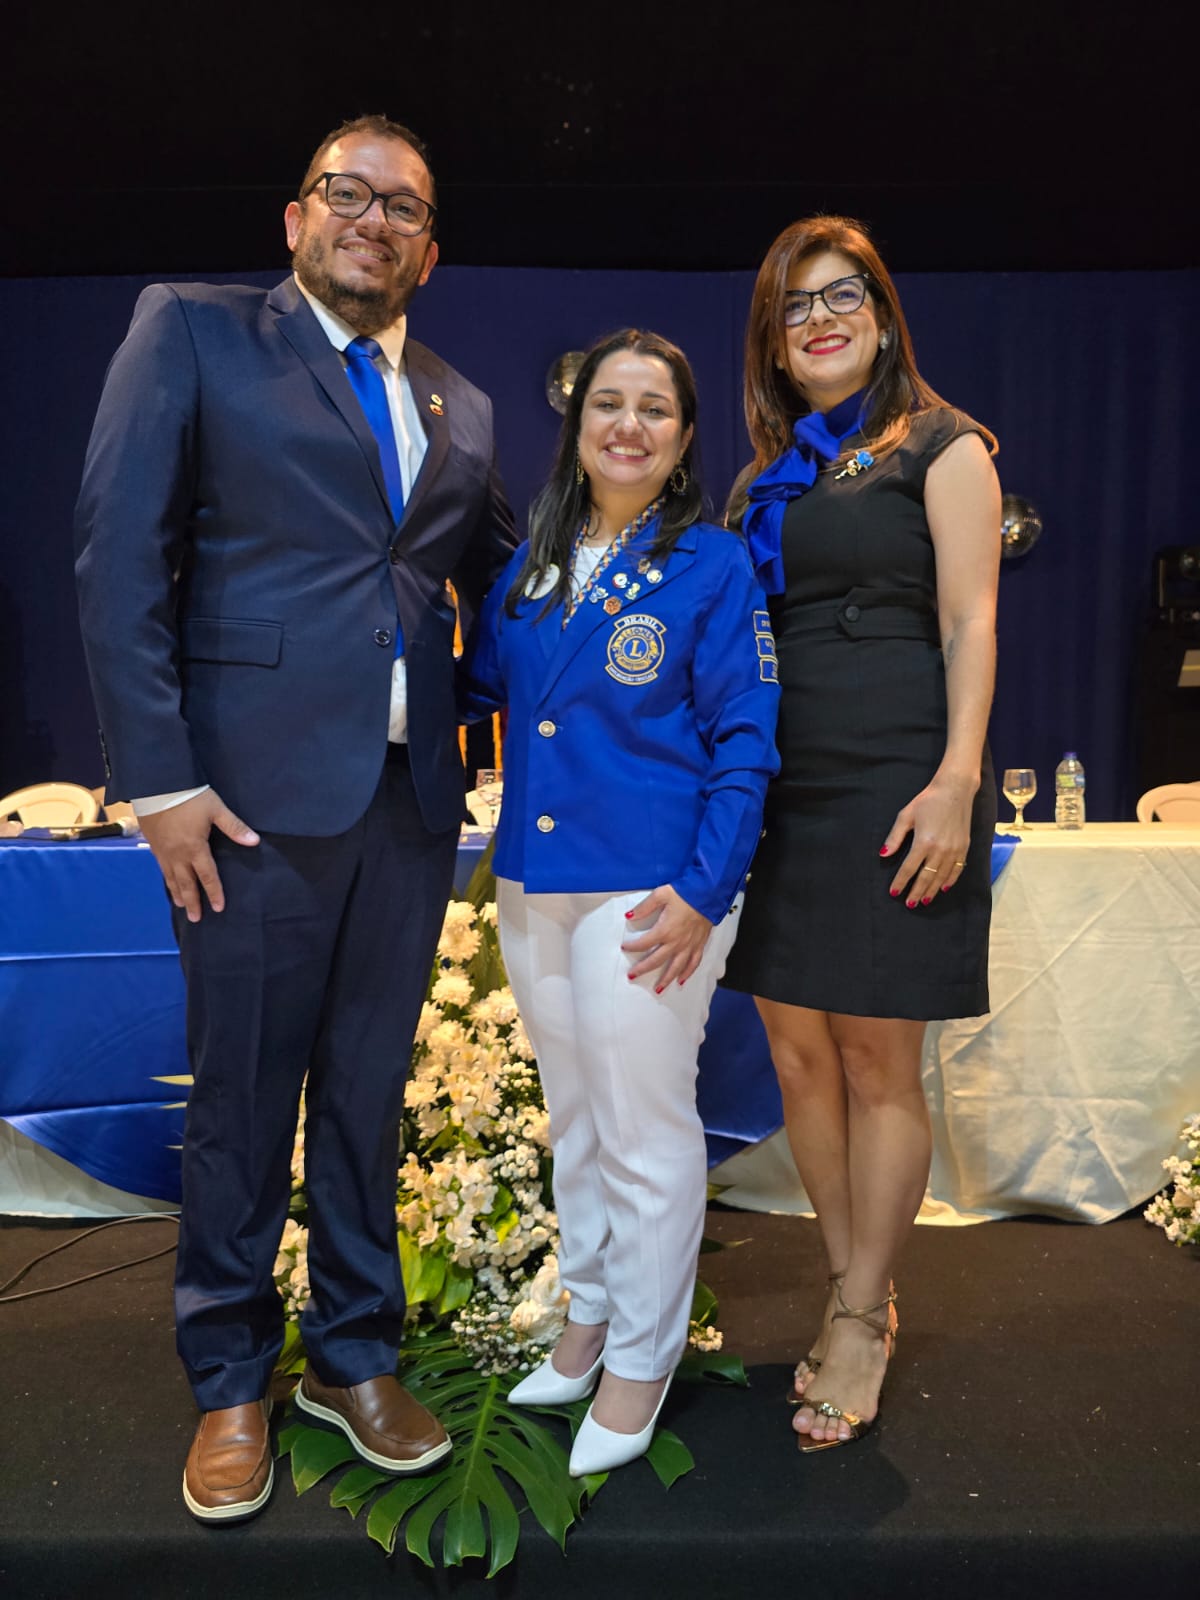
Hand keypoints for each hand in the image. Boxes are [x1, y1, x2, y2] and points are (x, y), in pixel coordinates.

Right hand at [139, 789, 259, 921]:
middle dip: (192, 902)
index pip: (207, 876)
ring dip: (177, 893)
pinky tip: (168, 881)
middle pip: (186, 883)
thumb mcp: (215, 809)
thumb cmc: (189, 796)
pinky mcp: (152, 844)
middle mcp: (178, 855)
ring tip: (182, 906)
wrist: (155, 785)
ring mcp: (163, 851)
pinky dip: (166, 879)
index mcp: (195, 848)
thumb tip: (254, 842)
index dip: (214, 893)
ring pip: (171, 878)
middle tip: (196, 919)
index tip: (218, 908)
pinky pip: (161, 867)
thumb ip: (234, 827)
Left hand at [621, 885, 712, 989]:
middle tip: (632, 976)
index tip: (624, 947)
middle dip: (643, 969)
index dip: (632, 946)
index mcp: (665, 930)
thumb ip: (644, 907)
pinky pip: (693, 964)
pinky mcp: (699, 945)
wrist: (709, 893)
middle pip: (656, 960)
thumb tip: (629, 916)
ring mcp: (688, 946)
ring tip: (658, 990)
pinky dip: (687, 974)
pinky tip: (681, 980)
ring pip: (675, 968)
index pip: (644, 943)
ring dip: (666, 980)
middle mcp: (676, 942)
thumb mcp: (661, 894)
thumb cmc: (685, 892)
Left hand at [880, 774, 975, 906]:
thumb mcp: (906, 816)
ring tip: (924, 901)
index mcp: (923, 842)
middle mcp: (940, 850)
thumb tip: (883, 855)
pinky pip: (957, 870)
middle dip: (916, 892)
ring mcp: (954, 850)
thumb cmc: (928, 801)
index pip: (909, 869)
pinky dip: (950, 881)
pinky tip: (943, 888)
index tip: (894, 892)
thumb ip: (895, 837)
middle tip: (909, 904)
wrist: (955, 790)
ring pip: (941, 878)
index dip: (900, 882)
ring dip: (932, 891)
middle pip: (925, 878)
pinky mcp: (964, 848)